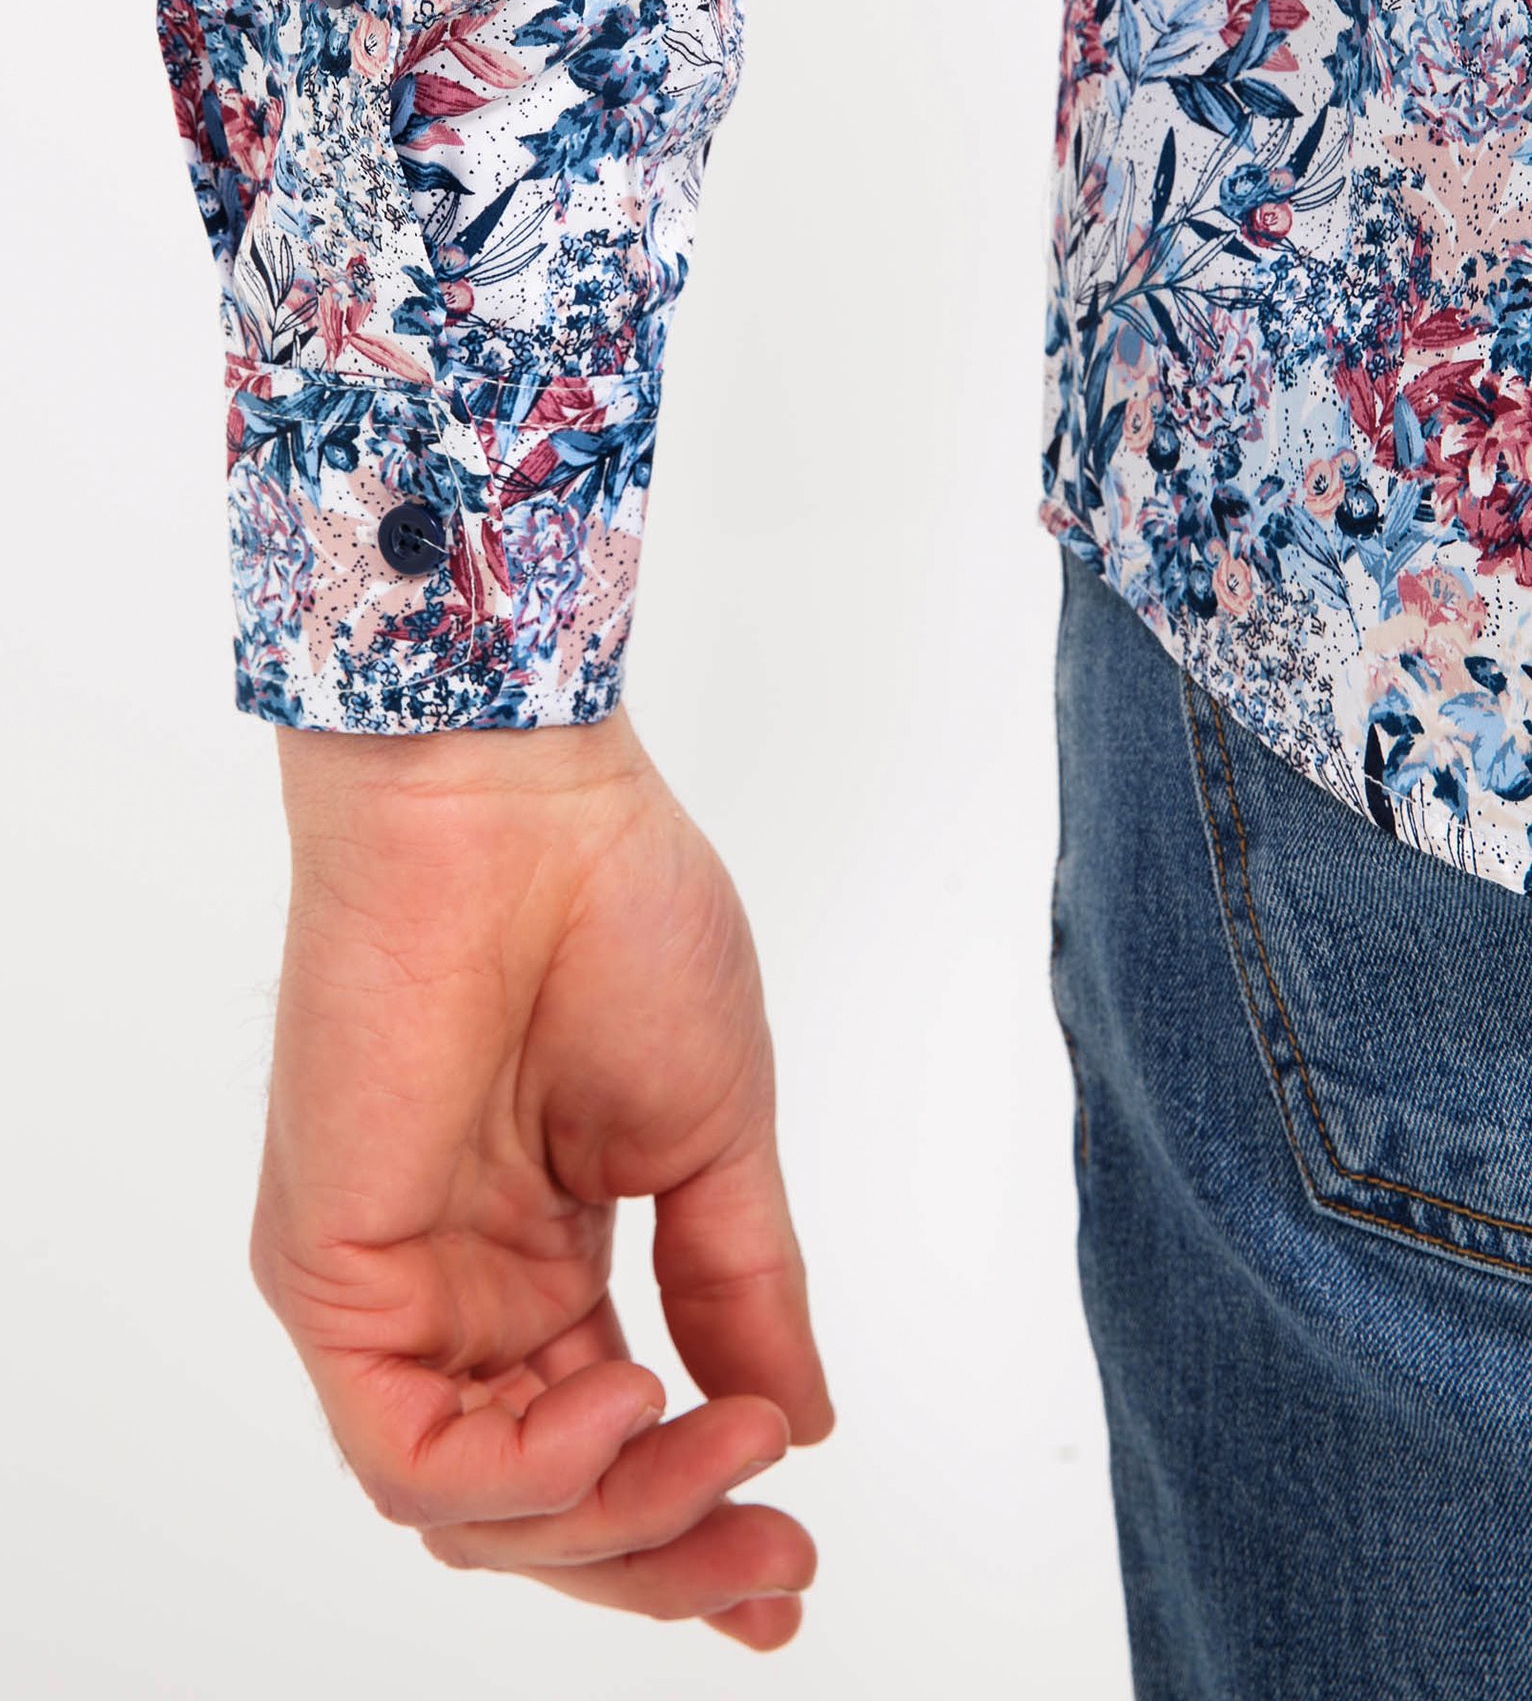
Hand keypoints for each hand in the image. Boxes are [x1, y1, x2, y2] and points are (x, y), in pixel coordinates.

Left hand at [250, 706, 830, 1651]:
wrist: (523, 800)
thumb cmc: (617, 917)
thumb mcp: (713, 1138)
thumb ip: (741, 1290)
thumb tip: (797, 1423)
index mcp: (543, 1252)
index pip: (602, 1441)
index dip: (693, 1523)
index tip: (794, 1566)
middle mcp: (457, 1288)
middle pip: (538, 1507)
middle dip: (666, 1556)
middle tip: (776, 1571)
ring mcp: (388, 1285)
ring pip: (471, 1510)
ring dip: (616, 1520)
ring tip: (725, 1447)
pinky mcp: (327, 1269)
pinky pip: (408, 1451)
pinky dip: (527, 1474)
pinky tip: (630, 1403)